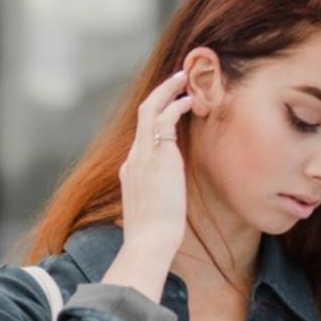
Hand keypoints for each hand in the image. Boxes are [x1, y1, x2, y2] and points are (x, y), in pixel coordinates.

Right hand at [118, 68, 194, 258]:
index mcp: (130, 171)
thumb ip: (158, 197)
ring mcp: (143, 154)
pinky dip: (176, 105)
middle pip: (142, 113)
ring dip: (168, 91)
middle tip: (177, 80)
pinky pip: (164, 118)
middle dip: (160, 93)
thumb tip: (169, 200)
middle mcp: (133, 158)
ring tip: (185, 80)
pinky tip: (190, 101)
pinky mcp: (157, 155)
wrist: (148, 241)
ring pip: (150, 109)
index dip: (157, 116)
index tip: (171, 107)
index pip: (142, 135)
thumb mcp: (153, 211)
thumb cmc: (154, 235)